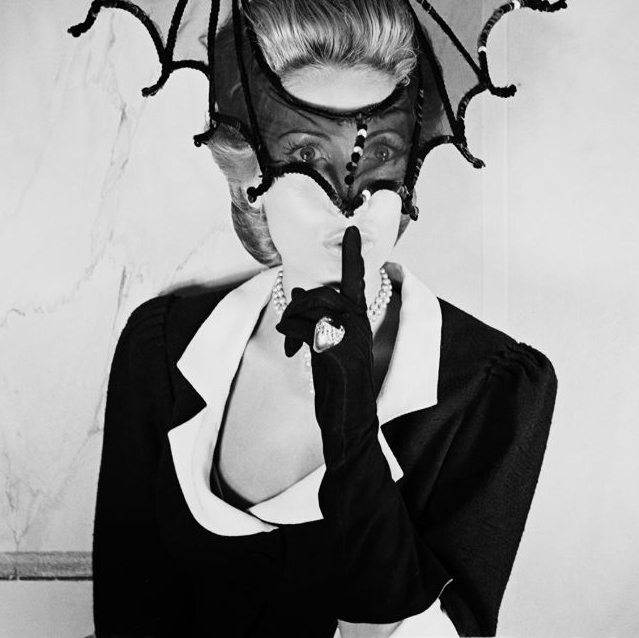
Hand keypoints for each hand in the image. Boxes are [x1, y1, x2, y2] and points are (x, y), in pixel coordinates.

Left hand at [275, 226, 376, 432]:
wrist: (350, 419)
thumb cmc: (338, 383)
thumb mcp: (328, 345)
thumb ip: (318, 318)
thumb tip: (295, 294)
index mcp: (360, 320)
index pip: (357, 279)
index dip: (352, 254)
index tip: (350, 229)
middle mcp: (359, 323)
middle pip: (322, 293)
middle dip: (298, 305)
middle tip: (287, 326)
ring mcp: (350, 336)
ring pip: (311, 306)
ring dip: (291, 319)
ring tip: (288, 338)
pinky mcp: (337, 350)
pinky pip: (304, 327)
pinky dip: (290, 334)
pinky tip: (290, 349)